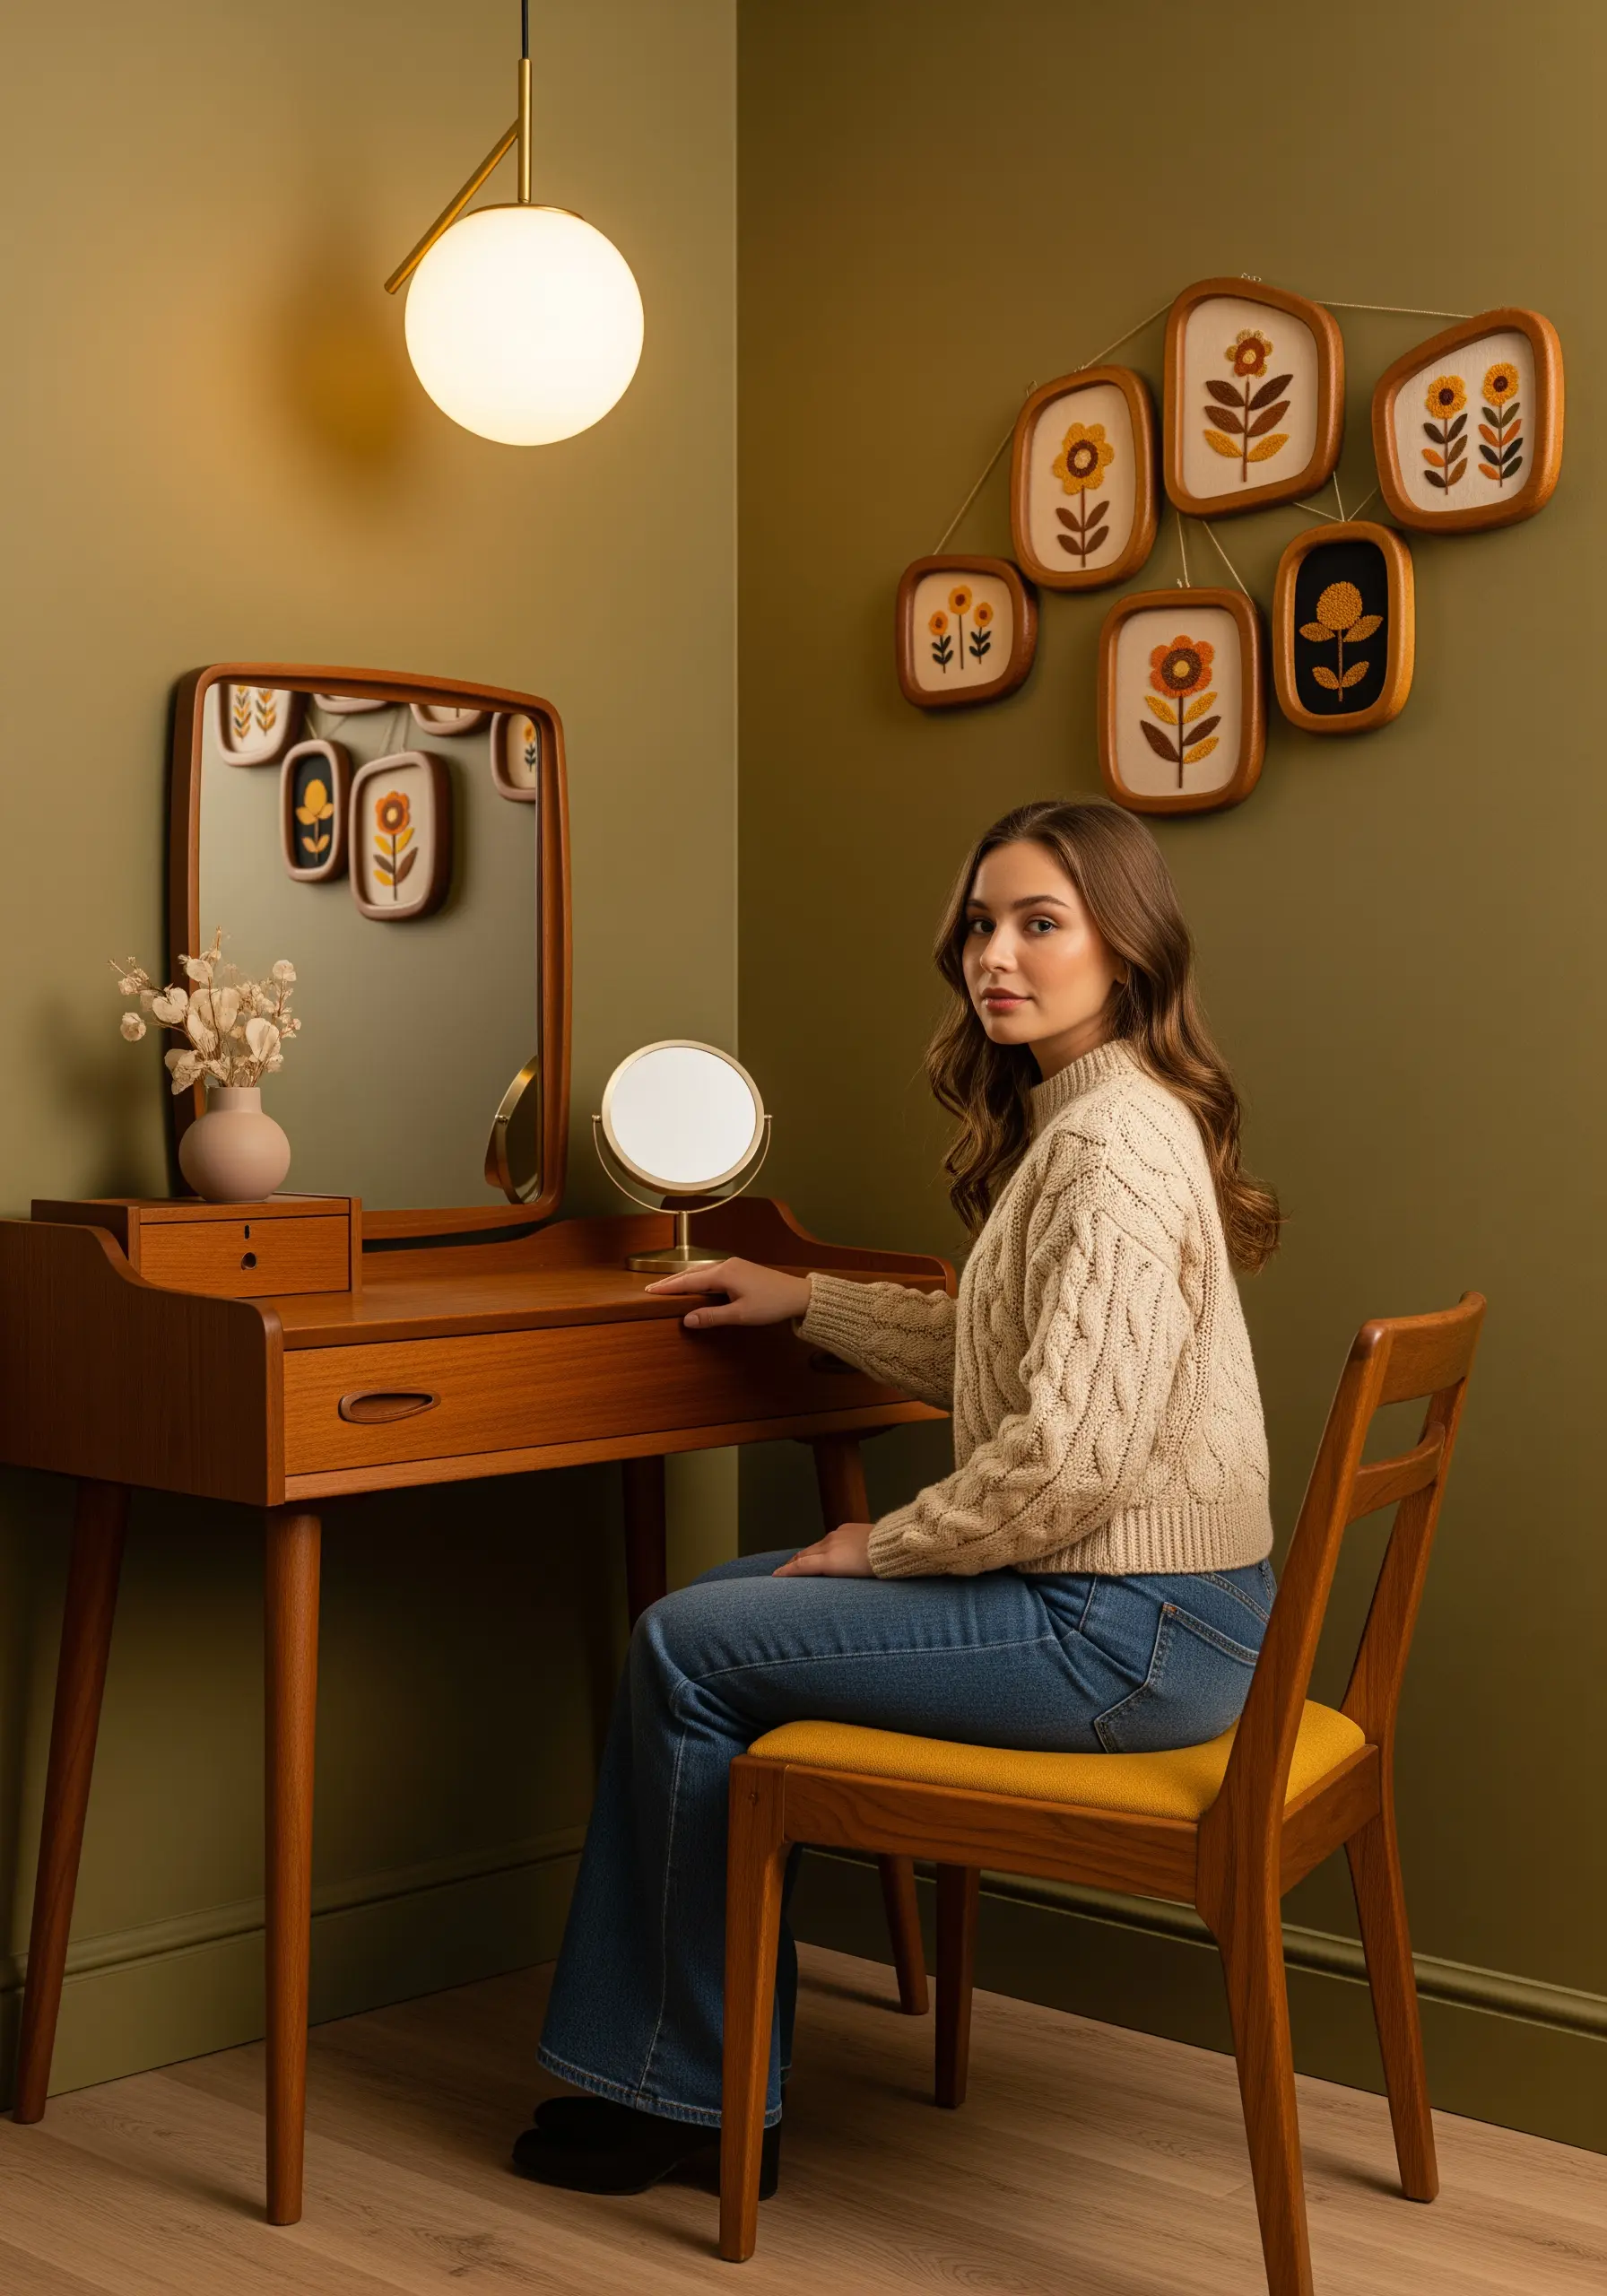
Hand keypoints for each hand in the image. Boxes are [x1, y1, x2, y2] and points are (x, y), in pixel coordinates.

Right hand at [644, 1256, 811, 1330]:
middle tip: (653, 1290)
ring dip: (685, 1280)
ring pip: (702, 1272)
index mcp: (723, 1274)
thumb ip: (711, 1316)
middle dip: (672, 1282)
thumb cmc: (771, 1305)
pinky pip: (712, 1272)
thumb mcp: (740, 1315)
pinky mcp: (740, 1269)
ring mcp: (734, 1265)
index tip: (650, 1291)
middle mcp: (726, 1265)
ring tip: (669, 1288)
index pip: (688, 1281)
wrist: (797, 1295)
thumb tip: (686, 1320)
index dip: (669, 1287)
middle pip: (692, 1273)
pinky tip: (696, 1285)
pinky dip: (698, 1279)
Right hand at [773, 1523, 874, 1576]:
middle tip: (783, 1570)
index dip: (786, 1571)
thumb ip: (835, 1577)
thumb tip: (825, 1579)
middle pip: (804, 1554)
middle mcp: (830, 1545)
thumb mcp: (854, 1580)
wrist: (893, 1545)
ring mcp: (837, 1534)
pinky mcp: (846, 1527)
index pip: (801, 1565)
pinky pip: (829, 1538)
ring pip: (816, 1546)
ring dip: (807, 1554)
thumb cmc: (878, 1568)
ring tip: (802, 1562)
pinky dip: (822, 1547)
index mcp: (830, 1560)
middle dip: (792, 1562)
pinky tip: (825, 1550)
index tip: (775, 1575)